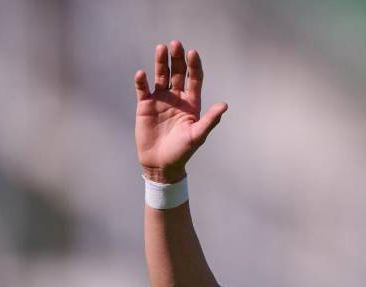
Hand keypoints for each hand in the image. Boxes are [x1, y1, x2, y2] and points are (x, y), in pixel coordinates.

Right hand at [134, 40, 226, 182]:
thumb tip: (224, 106)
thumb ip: (210, 120)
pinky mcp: (145, 105)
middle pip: (177, 73)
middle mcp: (177, 98)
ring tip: (160, 48)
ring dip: (160, 62)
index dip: (194, 66)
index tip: (193, 53)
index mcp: (191, 103)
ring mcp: (161, 100)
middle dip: (177, 58)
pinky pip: (143, 89)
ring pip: (161, 76)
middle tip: (176, 44)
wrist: (161, 163)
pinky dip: (141, 81)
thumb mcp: (197, 135)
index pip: (194, 79)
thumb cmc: (182, 151)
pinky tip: (142, 74)